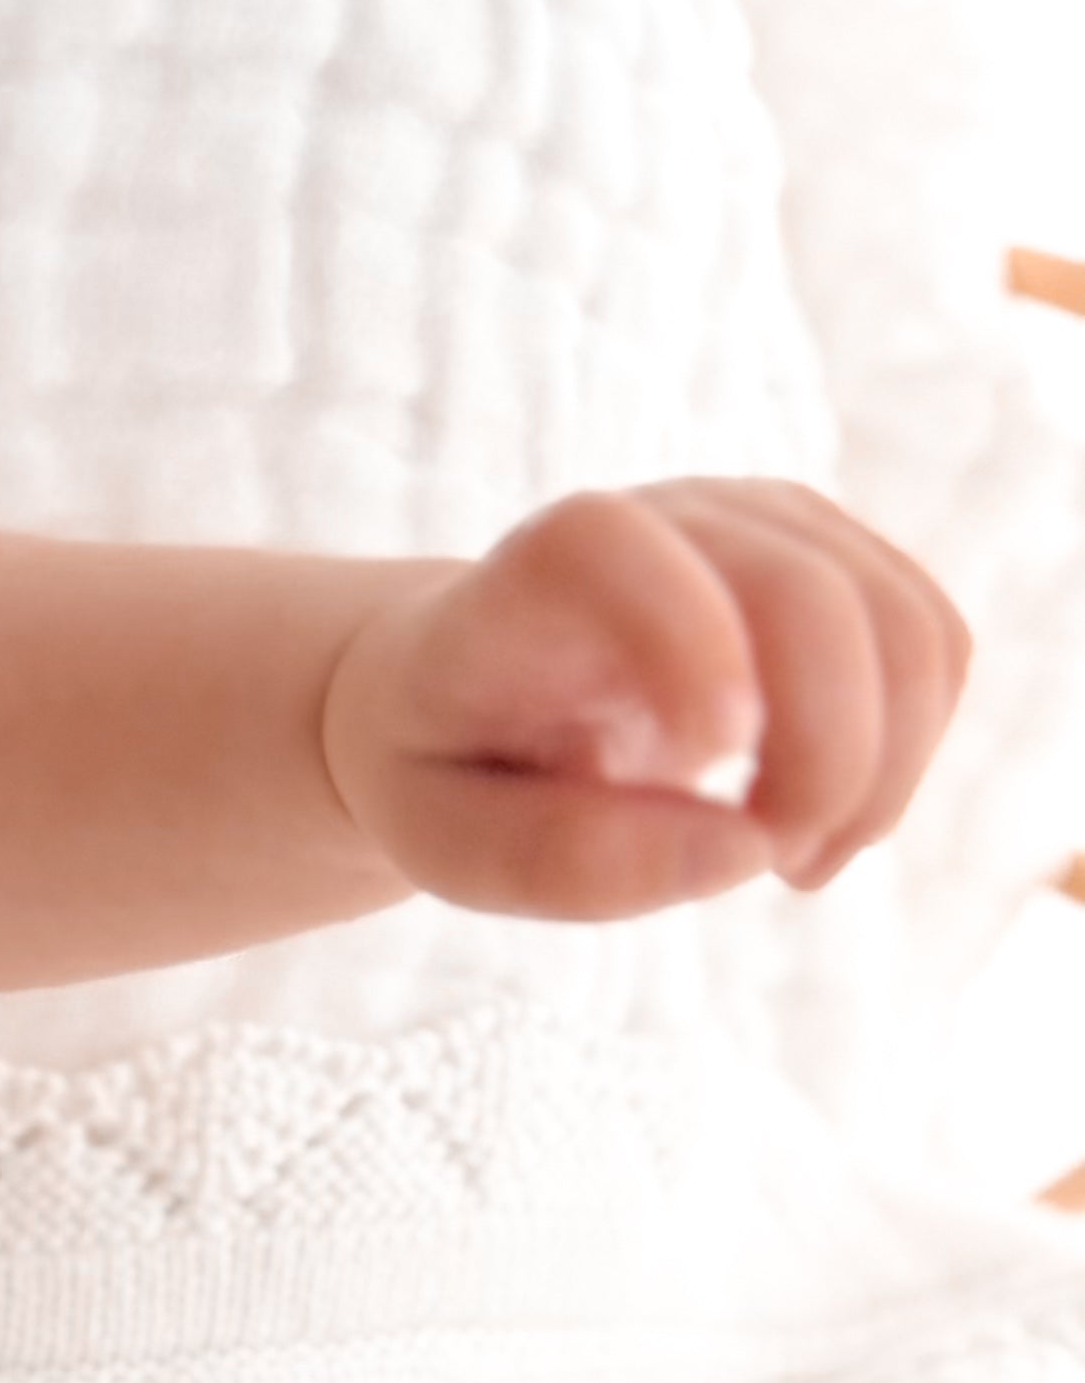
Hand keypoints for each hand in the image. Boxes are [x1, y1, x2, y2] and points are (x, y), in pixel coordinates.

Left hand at [322, 478, 968, 922]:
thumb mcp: (450, 844)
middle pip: (809, 594)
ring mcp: (767, 521)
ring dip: (886, 770)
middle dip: (829, 759)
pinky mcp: (838, 555)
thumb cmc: (449, 768)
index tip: (709, 763)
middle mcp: (665, 516)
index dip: (685, 642)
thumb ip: (568, 858)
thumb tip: (747, 847)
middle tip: (779, 866)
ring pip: (903, 624)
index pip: (613, 548)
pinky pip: (934, 643)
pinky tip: (827, 817)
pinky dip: (909, 750)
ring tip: (799, 860)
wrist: (464, 688)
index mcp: (533, 575)